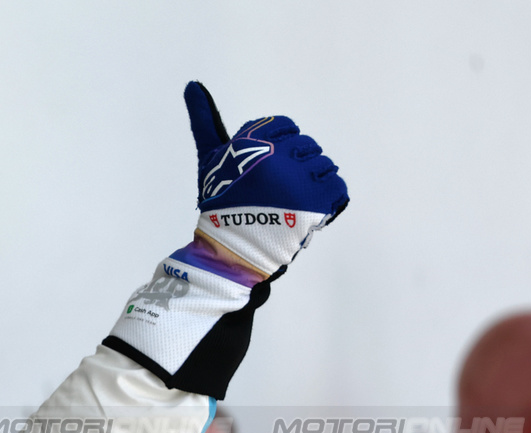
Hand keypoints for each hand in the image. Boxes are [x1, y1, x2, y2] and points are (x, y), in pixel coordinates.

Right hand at [183, 81, 347, 281]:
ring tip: (290, 202)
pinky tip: (306, 210)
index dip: (278, 148)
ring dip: (311, 184)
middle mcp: (279, 159)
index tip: (266, 171)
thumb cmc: (221, 202)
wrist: (234, 249)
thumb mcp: (210, 157)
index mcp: (255, 145)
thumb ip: (205, 120)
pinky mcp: (318, 203)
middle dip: (295, 166)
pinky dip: (327, 199)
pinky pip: (337, 188)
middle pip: (306, 146)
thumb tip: (193, 86)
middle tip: (276, 191)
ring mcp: (300, 182)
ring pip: (323, 166)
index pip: (286, 127)